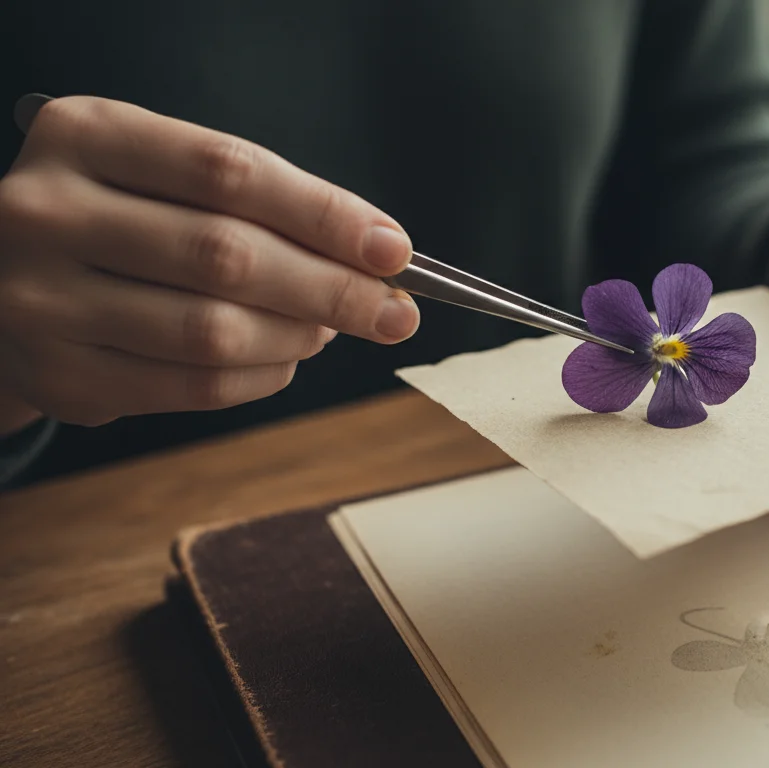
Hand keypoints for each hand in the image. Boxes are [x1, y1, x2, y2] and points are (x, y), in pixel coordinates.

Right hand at [0, 96, 420, 428]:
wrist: (8, 278)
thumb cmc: (119, 217)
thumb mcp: (165, 175)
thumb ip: (260, 203)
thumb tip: (376, 257)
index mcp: (85, 135)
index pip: (229, 172)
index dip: (324, 214)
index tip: (393, 248)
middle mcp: (49, 213)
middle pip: (226, 256)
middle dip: (333, 289)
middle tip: (396, 311)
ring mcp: (42, 300)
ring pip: (213, 331)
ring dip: (299, 337)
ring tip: (332, 328)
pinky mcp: (60, 376)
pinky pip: (193, 387)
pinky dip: (263, 377)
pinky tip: (287, 359)